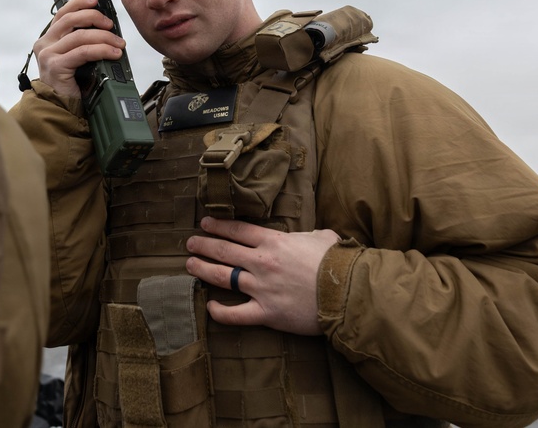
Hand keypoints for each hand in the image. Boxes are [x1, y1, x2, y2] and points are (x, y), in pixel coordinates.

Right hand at [33, 0, 125, 97]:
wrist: (63, 109)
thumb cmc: (72, 84)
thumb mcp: (76, 58)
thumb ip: (82, 42)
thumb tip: (106, 29)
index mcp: (48, 39)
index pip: (62, 13)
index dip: (79, 3)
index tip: (95, 1)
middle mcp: (44, 44)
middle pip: (70, 20)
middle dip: (95, 18)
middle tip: (111, 26)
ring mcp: (48, 55)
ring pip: (79, 36)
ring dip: (104, 37)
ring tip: (119, 44)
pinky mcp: (55, 67)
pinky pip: (83, 52)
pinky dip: (101, 50)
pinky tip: (113, 53)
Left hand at [185, 216, 340, 335]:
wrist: (347, 292)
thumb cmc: (338, 264)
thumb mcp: (323, 238)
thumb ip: (310, 235)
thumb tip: (314, 236)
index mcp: (275, 242)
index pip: (238, 230)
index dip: (218, 226)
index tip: (204, 223)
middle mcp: (262, 263)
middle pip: (224, 251)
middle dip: (204, 245)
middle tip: (190, 243)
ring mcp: (261, 288)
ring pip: (222, 277)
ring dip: (203, 270)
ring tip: (190, 265)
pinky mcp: (267, 313)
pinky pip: (236, 314)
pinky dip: (220, 312)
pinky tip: (210, 307)